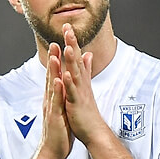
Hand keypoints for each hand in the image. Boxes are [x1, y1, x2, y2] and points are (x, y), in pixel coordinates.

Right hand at [40, 42, 73, 158]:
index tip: (58, 45)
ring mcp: (51, 108)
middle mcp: (50, 100)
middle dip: (53, 60)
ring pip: (52, 86)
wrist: (53, 151)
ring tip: (54, 56)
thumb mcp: (63, 110)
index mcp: (53, 98)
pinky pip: (56, 102)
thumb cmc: (59, 131)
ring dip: (52, 71)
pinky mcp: (54, 117)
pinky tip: (58, 81)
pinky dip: (57, 91)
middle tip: (54, 43)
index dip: (56, 61)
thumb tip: (66, 86)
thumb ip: (64, 96)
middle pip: (50, 77)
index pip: (54, 76)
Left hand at [58, 22, 106, 143]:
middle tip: (68, 28)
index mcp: (81, 79)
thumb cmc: (88, 110)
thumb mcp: (86, 86)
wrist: (94, 131)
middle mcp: (81, 83)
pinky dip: (69, 83)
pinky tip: (66, 74)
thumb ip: (86, 70)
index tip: (67, 27)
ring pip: (75, 74)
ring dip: (71, 60)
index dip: (72, 41)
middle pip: (76, 60)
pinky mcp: (76, 104)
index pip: (76, 56)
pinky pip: (72, 92)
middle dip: (72, 44)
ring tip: (67, 47)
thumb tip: (87, 54)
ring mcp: (79, 93)